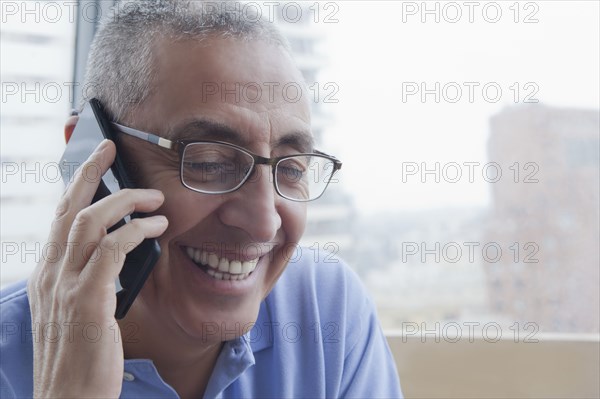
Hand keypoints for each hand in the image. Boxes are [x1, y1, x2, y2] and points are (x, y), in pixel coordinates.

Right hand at [27, 140, 167, 397]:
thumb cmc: (80, 358)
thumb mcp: (79, 312)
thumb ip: (91, 279)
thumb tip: (119, 251)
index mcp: (48, 274)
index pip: (60, 219)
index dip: (76, 187)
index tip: (95, 164)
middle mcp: (51, 274)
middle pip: (68, 208)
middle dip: (89, 173)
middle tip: (111, 149)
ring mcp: (66, 286)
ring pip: (90, 221)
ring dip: (125, 201)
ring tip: (155, 197)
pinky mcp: (88, 301)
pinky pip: (113, 250)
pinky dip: (136, 231)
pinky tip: (157, 227)